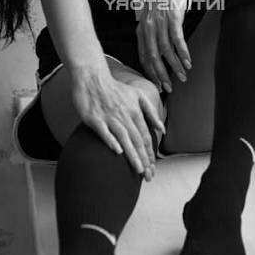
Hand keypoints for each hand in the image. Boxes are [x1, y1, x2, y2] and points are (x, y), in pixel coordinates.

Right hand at [70, 65, 165, 180]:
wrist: (92, 78)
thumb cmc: (115, 89)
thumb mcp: (138, 95)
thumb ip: (150, 111)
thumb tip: (161, 128)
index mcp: (135, 112)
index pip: (145, 136)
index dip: (150, 154)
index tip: (152, 169)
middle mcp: (124, 115)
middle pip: (138, 140)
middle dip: (144, 159)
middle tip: (148, 176)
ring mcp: (109, 117)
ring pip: (124, 138)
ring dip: (133, 154)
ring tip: (138, 169)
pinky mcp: (94, 118)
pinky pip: (105, 132)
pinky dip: (112, 141)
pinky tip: (118, 152)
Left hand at [136, 0, 192, 92]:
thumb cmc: (163, 0)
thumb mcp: (152, 18)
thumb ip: (151, 34)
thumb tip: (157, 54)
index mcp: (141, 29)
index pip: (143, 56)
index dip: (150, 72)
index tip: (158, 84)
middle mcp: (148, 27)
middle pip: (153, 57)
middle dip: (161, 75)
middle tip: (168, 88)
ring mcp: (160, 22)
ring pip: (166, 50)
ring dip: (175, 66)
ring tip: (183, 76)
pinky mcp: (172, 17)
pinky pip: (177, 39)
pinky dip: (183, 53)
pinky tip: (188, 62)